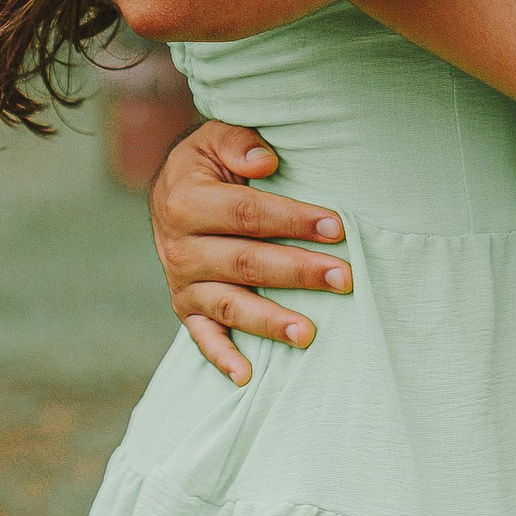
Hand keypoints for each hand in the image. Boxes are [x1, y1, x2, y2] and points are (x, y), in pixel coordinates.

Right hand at [150, 116, 351, 385]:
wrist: (172, 190)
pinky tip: (249, 377)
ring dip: (271, 322)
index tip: (337, 227)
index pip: (248, 214)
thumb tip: (266, 161)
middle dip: (298, 271)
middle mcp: (179, 247)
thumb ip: (240, 142)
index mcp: (186, 200)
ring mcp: (182, 283)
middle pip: (246, 262)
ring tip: (310, 334)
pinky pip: (203, 338)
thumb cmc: (210, 163)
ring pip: (230, 306)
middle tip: (344, 278)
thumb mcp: (218, 137)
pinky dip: (223, 359)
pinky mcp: (186, 309)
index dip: (294, 220)